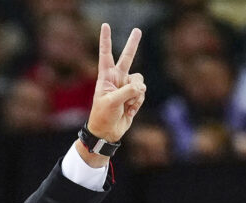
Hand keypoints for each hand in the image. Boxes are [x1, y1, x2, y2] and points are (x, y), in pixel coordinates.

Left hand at [77, 24, 145, 167]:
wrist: (107, 132)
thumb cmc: (103, 116)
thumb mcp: (112, 102)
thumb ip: (127, 91)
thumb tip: (141, 86)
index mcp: (105, 77)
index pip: (106, 55)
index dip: (106, 40)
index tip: (105, 26)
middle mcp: (116, 79)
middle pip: (127, 58)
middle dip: (133, 44)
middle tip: (137, 30)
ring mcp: (126, 87)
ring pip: (140, 81)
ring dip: (136, 93)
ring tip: (126, 104)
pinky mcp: (134, 96)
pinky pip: (142, 93)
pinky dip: (138, 101)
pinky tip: (129, 109)